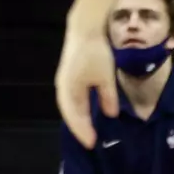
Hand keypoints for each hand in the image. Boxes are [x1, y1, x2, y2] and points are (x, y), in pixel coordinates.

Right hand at [54, 26, 116, 146]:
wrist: (85, 28)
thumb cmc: (95, 53)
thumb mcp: (105, 77)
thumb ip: (107, 97)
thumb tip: (110, 115)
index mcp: (69, 90)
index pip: (75, 116)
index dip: (83, 131)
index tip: (92, 144)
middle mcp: (63, 87)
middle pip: (70, 113)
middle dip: (79, 127)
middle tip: (89, 141)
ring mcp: (64, 81)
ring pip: (69, 106)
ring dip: (77, 118)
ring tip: (86, 129)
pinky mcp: (68, 76)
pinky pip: (71, 98)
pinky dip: (77, 108)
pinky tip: (85, 110)